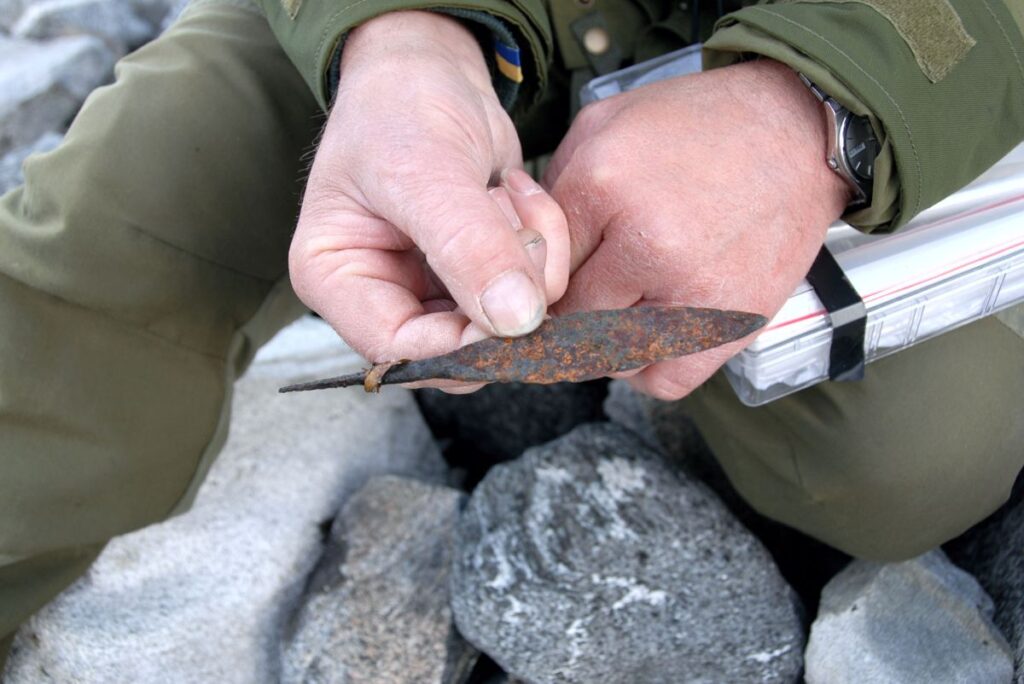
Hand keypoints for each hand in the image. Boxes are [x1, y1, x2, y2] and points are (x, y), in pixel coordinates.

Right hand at [289, 11, 568, 383]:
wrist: (432, 69)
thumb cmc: (400, 107)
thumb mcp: (425, 170)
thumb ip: (468, 246)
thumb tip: (514, 320)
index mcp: (337, 280)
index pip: (396, 350)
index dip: (459, 344)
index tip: (514, 310)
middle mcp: (383, 296)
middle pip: (457, 347)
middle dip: (504, 291)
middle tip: (517, 225)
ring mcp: (435, 290)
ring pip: (504, 322)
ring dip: (529, 258)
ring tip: (509, 192)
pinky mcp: (480, 275)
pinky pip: (531, 291)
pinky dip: (542, 245)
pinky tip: (519, 194)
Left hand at [544, 59, 850, 399]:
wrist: (796, 131)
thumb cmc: (695, 127)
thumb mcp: (603, 126)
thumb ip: (554, 188)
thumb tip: (523, 249)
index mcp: (604, 188)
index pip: (534, 267)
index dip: (530, 280)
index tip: (535, 288)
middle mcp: (647, 244)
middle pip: (567, 318)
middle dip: (562, 315)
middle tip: (570, 305)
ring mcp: (694, 290)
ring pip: (609, 358)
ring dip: (600, 347)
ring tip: (615, 314)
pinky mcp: (733, 323)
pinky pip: (666, 382)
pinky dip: (647, 372)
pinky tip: (646, 340)